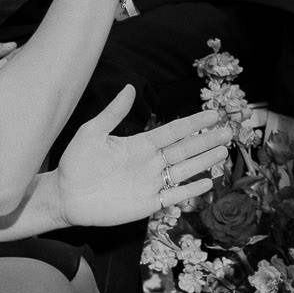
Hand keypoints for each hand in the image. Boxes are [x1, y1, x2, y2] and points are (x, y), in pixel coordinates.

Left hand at [55, 95, 230, 227]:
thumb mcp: (92, 133)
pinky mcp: (147, 204)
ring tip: (223, 151)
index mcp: (140, 144)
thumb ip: (113, 113)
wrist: (65, 196)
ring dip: (204, 162)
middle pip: (185, 150)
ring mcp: (150, 184)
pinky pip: (173, 196)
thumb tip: (129, 87)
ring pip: (184, 171)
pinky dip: (190, 191)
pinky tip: (207, 183)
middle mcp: (150, 163)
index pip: (173, 132)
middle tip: (228, 131)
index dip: (193, 124)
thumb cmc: (75, 163)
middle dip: (206, 141)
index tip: (212, 113)